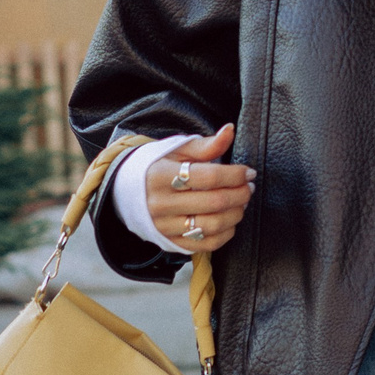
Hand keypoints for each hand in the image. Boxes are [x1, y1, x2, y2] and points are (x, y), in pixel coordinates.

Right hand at [145, 124, 254, 255]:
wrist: (126, 191)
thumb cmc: (157, 167)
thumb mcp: (177, 151)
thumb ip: (206, 145)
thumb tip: (230, 130)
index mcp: (161, 176)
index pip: (208, 177)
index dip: (235, 175)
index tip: (249, 172)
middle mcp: (160, 204)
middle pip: (214, 202)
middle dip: (240, 194)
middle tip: (248, 187)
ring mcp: (165, 226)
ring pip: (213, 225)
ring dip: (236, 214)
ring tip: (241, 202)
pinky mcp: (171, 242)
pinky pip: (206, 243)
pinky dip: (226, 233)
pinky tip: (229, 220)